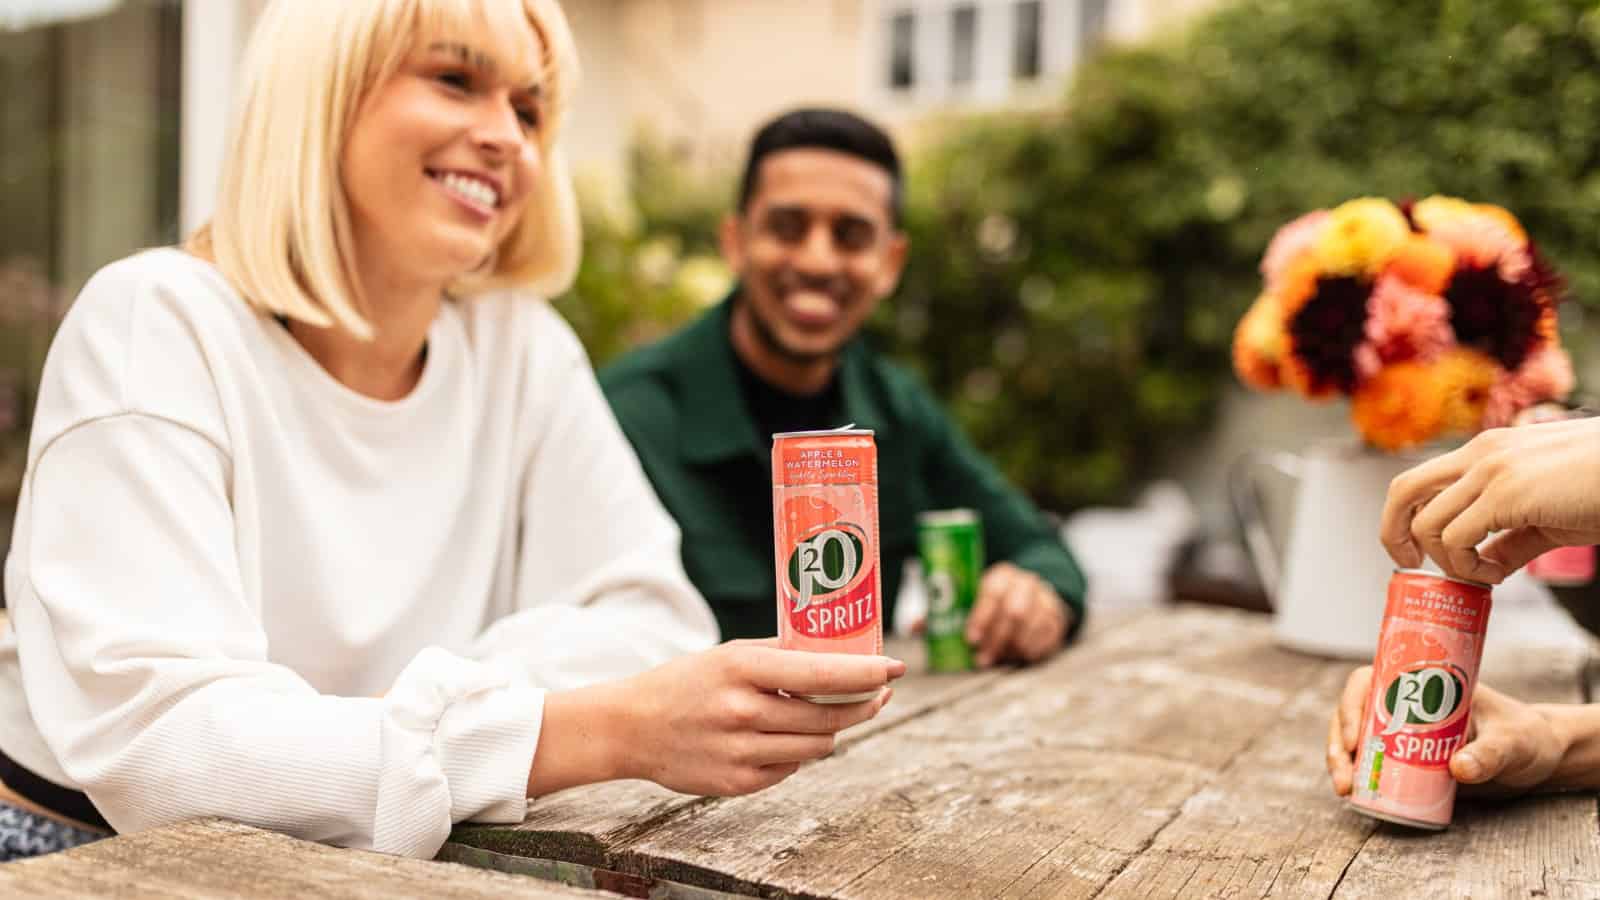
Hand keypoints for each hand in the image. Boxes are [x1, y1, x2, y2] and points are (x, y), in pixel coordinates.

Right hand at [540, 640, 903, 797]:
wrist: (631, 727)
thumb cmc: (687, 682)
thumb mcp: (729, 654)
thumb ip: (781, 655)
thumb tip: (841, 652)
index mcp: (741, 670)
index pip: (822, 674)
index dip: (866, 674)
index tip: (894, 669)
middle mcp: (742, 712)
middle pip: (829, 717)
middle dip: (863, 705)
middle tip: (879, 695)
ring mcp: (739, 752)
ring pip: (817, 747)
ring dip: (832, 731)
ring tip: (828, 714)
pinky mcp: (737, 783)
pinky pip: (791, 768)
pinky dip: (797, 752)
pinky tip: (782, 736)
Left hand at [964, 563, 1070, 666]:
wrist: (1033, 596)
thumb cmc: (996, 601)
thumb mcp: (978, 597)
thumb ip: (958, 611)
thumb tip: (928, 628)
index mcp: (1003, 574)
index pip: (993, 592)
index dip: (981, 617)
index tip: (971, 639)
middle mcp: (1027, 584)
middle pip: (1014, 612)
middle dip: (996, 639)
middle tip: (982, 658)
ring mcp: (1045, 601)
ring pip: (1030, 628)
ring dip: (1011, 649)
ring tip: (996, 659)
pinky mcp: (1057, 620)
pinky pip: (1045, 640)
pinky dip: (1028, 652)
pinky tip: (1015, 657)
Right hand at [1326, 667, 1566, 797]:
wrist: (1537, 758)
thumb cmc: (1525, 737)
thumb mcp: (1511, 742)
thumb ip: (1489, 754)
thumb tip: (1457, 769)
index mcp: (1420, 683)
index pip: (1370, 680)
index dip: (1352, 704)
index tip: (1356, 738)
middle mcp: (1403, 703)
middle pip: (1353, 713)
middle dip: (1340, 744)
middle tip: (1344, 778)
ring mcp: (1401, 731)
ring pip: (1354, 738)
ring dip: (1341, 763)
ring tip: (1345, 791)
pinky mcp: (1405, 759)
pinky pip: (1370, 762)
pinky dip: (1357, 776)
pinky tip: (1355, 795)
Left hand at [1380, 418, 1599, 583]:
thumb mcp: (1548, 513)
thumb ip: (1511, 538)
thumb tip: (1486, 567)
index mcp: (1487, 451)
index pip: (1419, 480)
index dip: (1405, 520)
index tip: (1418, 553)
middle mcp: (1480, 454)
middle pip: (1401, 490)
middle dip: (1394, 535)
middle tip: (1412, 566)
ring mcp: (1489, 471)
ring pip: (1427, 522)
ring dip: (1446, 560)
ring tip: (1482, 574)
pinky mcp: (1505, 493)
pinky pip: (1457, 538)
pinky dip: (1466, 566)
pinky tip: (1495, 574)